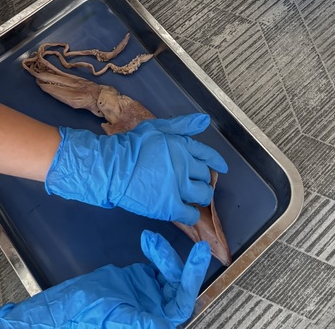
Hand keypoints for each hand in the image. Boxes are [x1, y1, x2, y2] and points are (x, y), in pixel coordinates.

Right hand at [0, 229, 210, 327]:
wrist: (67, 307)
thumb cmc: (86, 316)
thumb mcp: (112, 317)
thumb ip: (138, 322)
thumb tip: (164, 326)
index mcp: (153, 323)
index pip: (180, 306)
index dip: (191, 282)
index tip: (198, 256)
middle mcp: (157, 312)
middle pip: (179, 288)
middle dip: (180, 265)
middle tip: (190, 247)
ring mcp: (151, 296)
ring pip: (170, 274)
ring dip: (164, 255)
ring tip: (149, 240)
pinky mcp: (144, 281)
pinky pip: (158, 265)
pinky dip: (156, 251)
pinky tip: (147, 240)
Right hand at [45, 113, 227, 223]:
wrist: (113, 168)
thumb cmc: (132, 146)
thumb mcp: (157, 128)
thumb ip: (182, 125)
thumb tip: (204, 120)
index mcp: (182, 146)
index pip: (207, 154)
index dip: (216, 161)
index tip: (221, 168)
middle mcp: (184, 165)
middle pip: (206, 176)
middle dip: (203, 179)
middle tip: (194, 182)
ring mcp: (178, 187)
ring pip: (203, 195)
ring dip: (200, 196)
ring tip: (191, 196)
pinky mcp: (170, 206)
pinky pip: (191, 214)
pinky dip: (191, 214)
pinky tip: (184, 210)